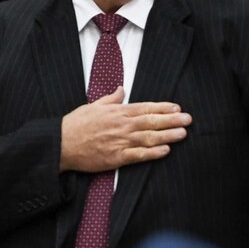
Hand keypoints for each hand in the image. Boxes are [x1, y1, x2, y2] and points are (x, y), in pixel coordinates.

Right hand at [60, 87, 191, 171]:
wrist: (61, 144)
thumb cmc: (75, 125)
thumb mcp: (93, 105)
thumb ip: (111, 99)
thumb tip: (122, 89)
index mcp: (117, 112)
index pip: (145, 108)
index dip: (163, 108)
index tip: (177, 107)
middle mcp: (122, 126)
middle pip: (152, 122)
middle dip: (172, 120)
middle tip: (188, 119)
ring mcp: (120, 142)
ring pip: (149, 138)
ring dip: (168, 136)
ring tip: (183, 134)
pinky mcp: (116, 158)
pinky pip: (139, 155)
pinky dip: (153, 153)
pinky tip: (166, 151)